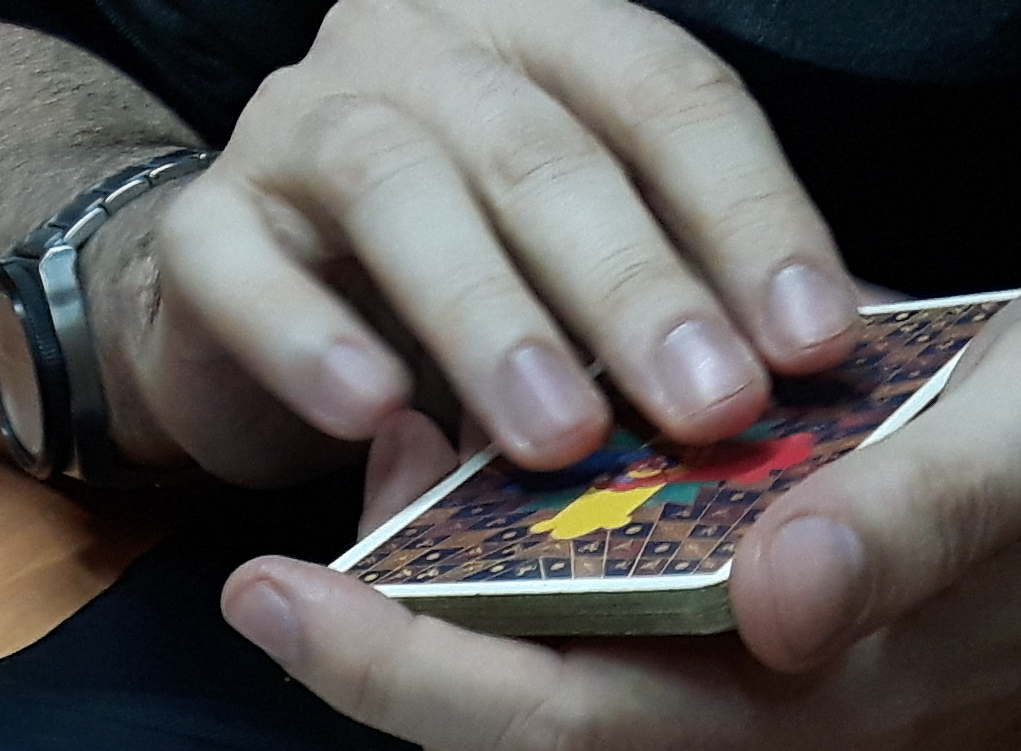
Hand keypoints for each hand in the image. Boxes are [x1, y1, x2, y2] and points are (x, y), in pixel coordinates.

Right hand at [89, 0, 855, 483]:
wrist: (242, 318)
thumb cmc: (447, 292)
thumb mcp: (578, 274)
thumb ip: (671, 300)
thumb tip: (811, 383)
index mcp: (544, 34)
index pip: (666, 96)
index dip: (751, 215)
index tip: (816, 341)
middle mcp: (422, 51)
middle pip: (541, 149)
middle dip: (635, 286)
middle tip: (710, 405)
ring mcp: (298, 126)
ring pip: (399, 192)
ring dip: (490, 321)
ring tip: (556, 440)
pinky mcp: (203, 226)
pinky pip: (245, 274)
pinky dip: (310, 343)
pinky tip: (374, 416)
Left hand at [212, 248, 1020, 750]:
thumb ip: (914, 516)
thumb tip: (777, 597)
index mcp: (842, 723)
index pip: (556, 729)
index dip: (395, 667)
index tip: (273, 589)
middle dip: (392, 651)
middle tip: (320, 523)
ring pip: (563, 740)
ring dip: (464, 637)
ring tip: (426, 488)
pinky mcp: (817, 718)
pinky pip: (627, 701)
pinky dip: (547, 626)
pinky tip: (538, 512)